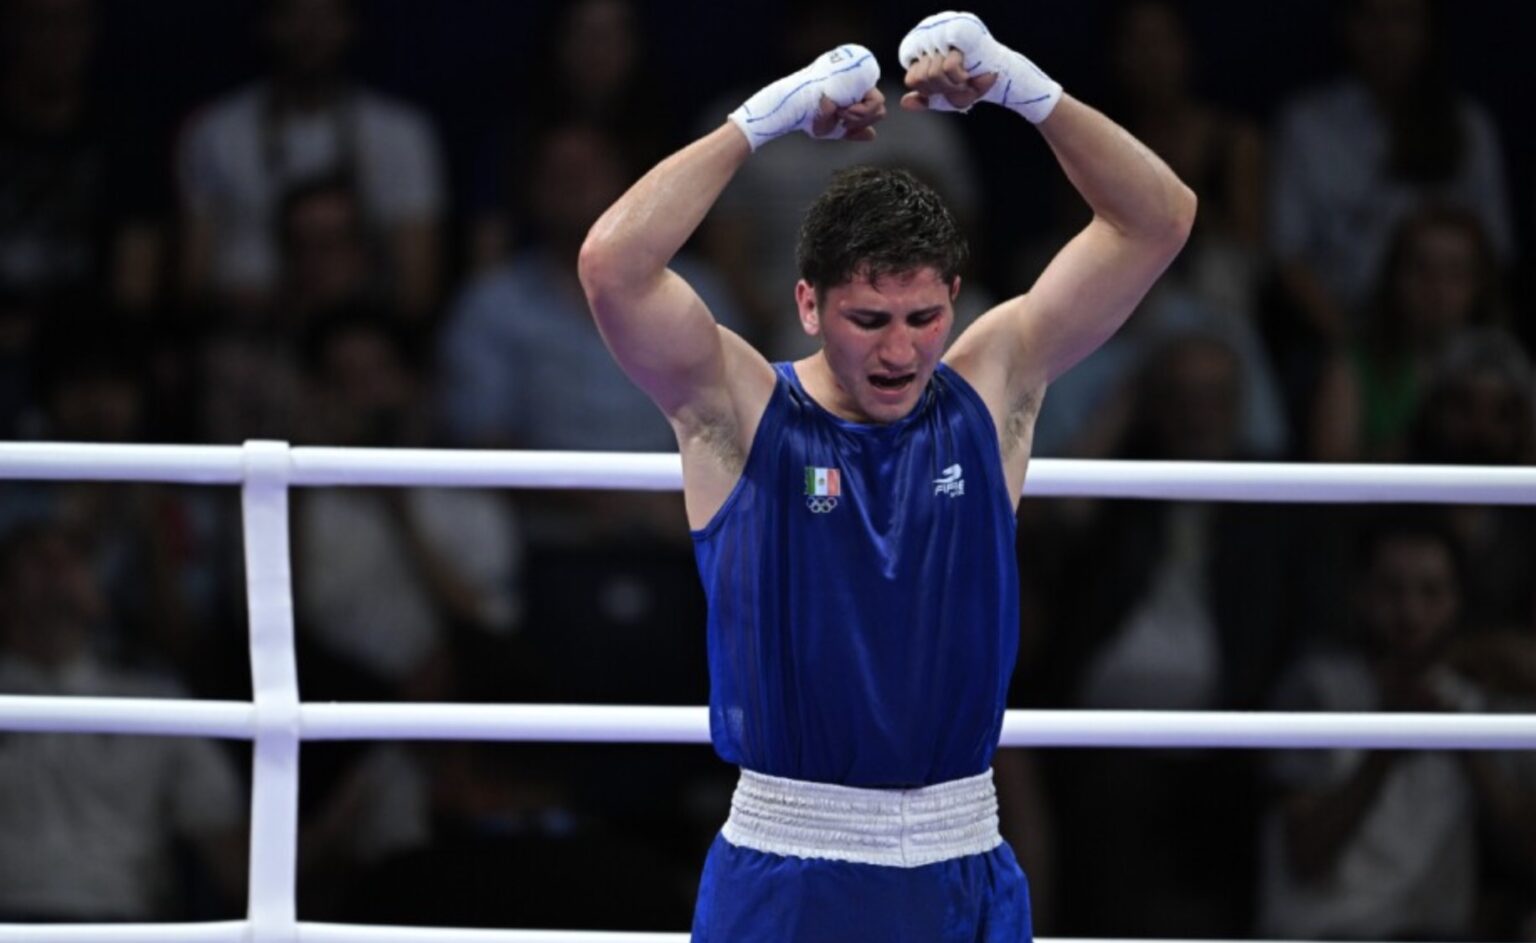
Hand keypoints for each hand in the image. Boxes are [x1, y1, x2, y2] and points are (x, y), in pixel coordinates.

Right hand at [728, 44, 881, 149]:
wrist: (793, 106)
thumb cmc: (808, 116)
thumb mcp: (831, 128)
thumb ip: (852, 132)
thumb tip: (872, 135)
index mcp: (855, 97)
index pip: (875, 112)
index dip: (862, 122)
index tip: (843, 124)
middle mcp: (859, 86)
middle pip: (880, 110)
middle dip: (862, 119)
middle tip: (841, 117)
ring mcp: (858, 77)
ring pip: (878, 104)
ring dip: (858, 115)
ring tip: (839, 111)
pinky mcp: (856, 72)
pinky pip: (872, 98)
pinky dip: (858, 111)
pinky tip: (839, 108)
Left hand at [901, 48, 996, 112]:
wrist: (997, 74)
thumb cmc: (970, 85)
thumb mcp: (946, 99)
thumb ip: (924, 102)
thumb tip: (904, 102)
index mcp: (924, 61)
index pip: (912, 80)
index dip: (928, 91)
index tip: (945, 91)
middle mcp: (931, 47)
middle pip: (921, 78)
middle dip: (942, 90)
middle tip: (958, 86)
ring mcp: (943, 40)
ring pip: (933, 74)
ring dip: (952, 86)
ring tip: (963, 80)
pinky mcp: (958, 38)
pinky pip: (948, 67)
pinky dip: (958, 78)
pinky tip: (966, 76)